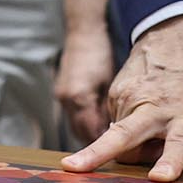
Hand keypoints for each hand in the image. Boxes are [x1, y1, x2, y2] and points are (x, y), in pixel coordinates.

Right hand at [54, 23, 117, 143]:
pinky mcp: (61, 92)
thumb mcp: (110, 81)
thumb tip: (117, 129)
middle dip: (98, 142)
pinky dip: (84, 120)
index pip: (92, 134)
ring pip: (75, 126)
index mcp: (80, 98)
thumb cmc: (101, 54)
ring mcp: (61, 96)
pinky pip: (72, 115)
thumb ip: (110, 107)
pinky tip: (98, 118)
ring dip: (90, 131)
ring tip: (109, 135)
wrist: (83, 31)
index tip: (122, 151)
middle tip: (118, 147)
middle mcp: (67, 100)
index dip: (106, 144)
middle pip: (81, 133)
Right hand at [61, 13, 182, 181]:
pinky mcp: (115, 90)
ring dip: (134, 147)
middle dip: (96, 154)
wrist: (175, 24)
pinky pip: (116, 124)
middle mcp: (153, 106)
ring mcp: (129, 96)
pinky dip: (128, 128)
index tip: (159, 178)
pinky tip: (145, 115)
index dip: (170, 161)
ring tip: (157, 129)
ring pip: (119, 139)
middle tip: (73, 167)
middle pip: (121, 138)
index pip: (178, 142)